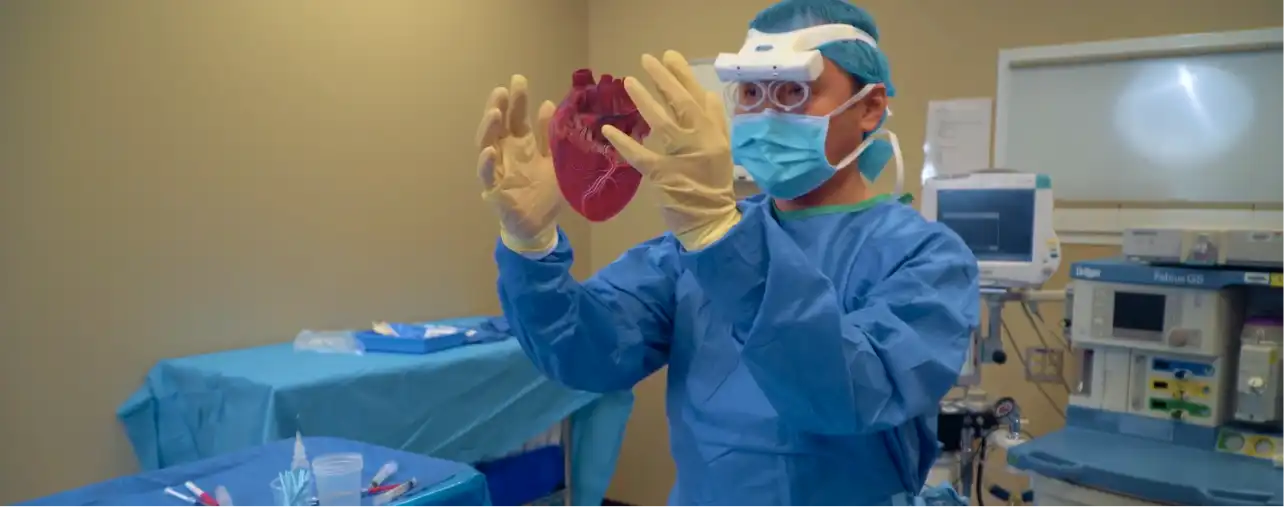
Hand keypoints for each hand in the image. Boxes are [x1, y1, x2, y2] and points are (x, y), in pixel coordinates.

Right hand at [476, 75, 561, 252]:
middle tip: (502, 91)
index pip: (517, 117)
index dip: (517, 99)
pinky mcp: (494, 190)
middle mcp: (506, 153)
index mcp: (522, 144)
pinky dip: (486, 163)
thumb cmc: (544, 191)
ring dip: (489, 128)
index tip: (518, 79)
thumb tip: (548, 104)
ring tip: (494, 113)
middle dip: (499, 107)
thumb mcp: (554, 160)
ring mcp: (498, 170)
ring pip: (487, 144)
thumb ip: (549, 136)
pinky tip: (488, 151)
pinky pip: (487, 175)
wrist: (539, 225)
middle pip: (499, 126)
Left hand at [601, 51, 739, 250]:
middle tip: (647, 60)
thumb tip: (707, 94)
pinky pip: (641, 156)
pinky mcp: (664, 176)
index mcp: (715, 135)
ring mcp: (683, 159)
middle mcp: (702, 143)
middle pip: (683, 104)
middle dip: (665, 79)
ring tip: (628, 81)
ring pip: (663, 123)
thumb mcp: (721, 151)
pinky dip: (624, 142)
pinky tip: (609, 130)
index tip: (669, 57)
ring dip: (645, 100)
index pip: (699, 99)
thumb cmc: (712, 187)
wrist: (711, 223)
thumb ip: (715, 123)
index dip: (683, 76)